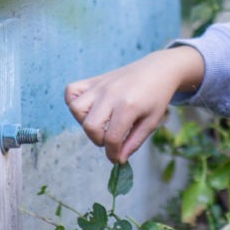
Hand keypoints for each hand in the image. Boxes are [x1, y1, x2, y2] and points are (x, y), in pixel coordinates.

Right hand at [64, 46, 203, 164]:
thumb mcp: (151, 122)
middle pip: (90, 126)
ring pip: (75, 109)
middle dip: (98, 140)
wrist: (158, 70)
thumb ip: (134, 143)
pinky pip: (71, 91)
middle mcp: (110, 94)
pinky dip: (73, 101)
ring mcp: (100, 86)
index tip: (116, 157)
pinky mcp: (94, 80)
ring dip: (84, 122)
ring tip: (99, 122)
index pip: (111, 138)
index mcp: (128, 106)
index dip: (112, 153)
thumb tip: (118, 160)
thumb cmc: (157, 97)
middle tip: (110, 138)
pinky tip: (89, 108)